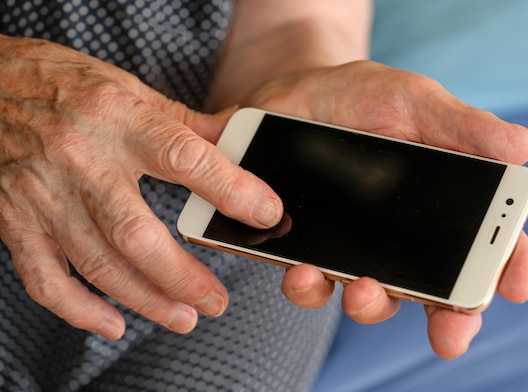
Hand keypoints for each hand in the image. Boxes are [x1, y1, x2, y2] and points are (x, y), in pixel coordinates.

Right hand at [0, 36, 282, 338]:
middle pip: (137, 234)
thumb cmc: (61, 83)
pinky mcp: (15, 222)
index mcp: (119, 121)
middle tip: (217, 300)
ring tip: (184, 317)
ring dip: (145, 300)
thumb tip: (236, 139)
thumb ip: (185, 122)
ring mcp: (44, 197)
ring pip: (98, 264)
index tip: (266, 213)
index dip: (231, 189)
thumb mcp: (129, 89)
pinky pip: (45, 279)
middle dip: (183, 277)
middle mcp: (81, 161)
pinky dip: (79, 310)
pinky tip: (113, 323)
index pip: (184, 158)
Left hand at [249, 61, 527, 358]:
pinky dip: (309, 287)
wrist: (298, 97)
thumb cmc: (366, 98)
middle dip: (448, 318)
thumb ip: (462, 125)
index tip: (516, 288)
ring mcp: (357, 249)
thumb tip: (523, 146)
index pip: (487, 243)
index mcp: (444, 203)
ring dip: (373, 305)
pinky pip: (312, 284)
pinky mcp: (311, 251)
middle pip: (437, 290)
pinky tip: (302, 269)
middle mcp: (404, 237)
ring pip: (374, 297)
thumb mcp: (415, 102)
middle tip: (449, 335)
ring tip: (362, 290)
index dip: (508, 269)